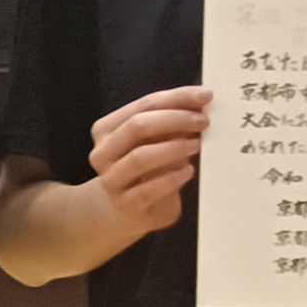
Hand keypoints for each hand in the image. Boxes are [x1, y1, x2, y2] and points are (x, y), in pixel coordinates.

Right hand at [86, 86, 211, 234]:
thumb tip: (199, 103)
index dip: (176, 98)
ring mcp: (112, 181)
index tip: (203, 96)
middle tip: (202, 121)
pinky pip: (151, 189)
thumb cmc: (144, 168)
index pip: (142, 105)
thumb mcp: (151, 141)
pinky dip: (173, 177)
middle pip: (137, 126)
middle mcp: (103, 153)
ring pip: (140, 157)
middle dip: (175, 119)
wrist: (124, 210)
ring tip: (196, 145)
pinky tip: (188, 171)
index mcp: (106, 130)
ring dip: (174, 147)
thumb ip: (168, 122)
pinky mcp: (127, 205)